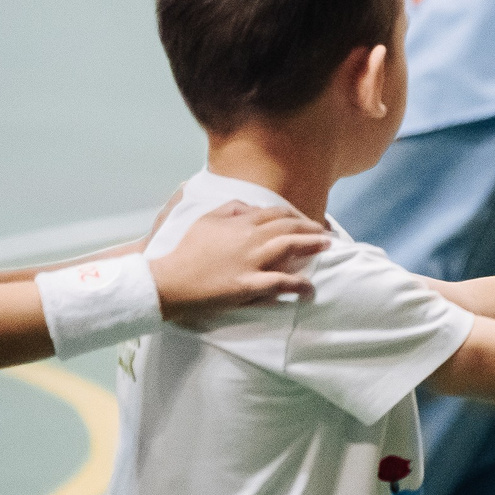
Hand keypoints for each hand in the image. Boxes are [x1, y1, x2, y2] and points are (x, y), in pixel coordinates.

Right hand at [152, 203, 330, 321]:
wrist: (167, 280)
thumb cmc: (185, 250)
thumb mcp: (206, 220)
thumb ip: (230, 209)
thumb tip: (251, 207)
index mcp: (240, 223)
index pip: (277, 214)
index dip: (296, 215)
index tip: (307, 220)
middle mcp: (250, 239)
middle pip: (288, 227)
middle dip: (311, 227)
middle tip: (325, 231)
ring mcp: (250, 262)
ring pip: (290, 247)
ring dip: (312, 245)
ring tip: (327, 246)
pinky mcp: (247, 285)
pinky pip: (279, 282)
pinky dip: (297, 284)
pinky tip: (309, 287)